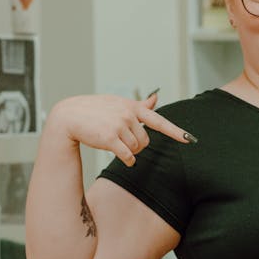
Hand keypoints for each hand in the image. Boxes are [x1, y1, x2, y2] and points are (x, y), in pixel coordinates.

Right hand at [48, 93, 193, 166]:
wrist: (68, 116)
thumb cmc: (95, 111)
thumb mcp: (118, 103)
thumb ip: (139, 105)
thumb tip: (156, 98)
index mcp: (133, 107)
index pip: (159, 121)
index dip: (175, 131)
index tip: (190, 139)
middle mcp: (129, 115)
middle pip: (146, 141)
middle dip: (136, 144)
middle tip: (120, 138)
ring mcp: (120, 125)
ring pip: (137, 149)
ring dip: (128, 151)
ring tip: (113, 141)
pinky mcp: (110, 138)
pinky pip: (128, 157)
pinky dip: (126, 160)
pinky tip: (121, 157)